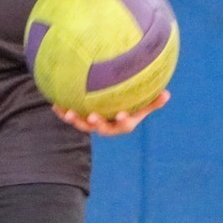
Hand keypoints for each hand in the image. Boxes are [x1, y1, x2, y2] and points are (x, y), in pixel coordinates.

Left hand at [52, 90, 168, 135]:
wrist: (112, 110)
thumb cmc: (132, 105)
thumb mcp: (143, 104)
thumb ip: (153, 102)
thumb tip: (167, 94)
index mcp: (122, 123)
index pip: (124, 125)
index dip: (123, 120)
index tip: (122, 114)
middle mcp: (107, 126)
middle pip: (101, 128)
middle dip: (96, 124)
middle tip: (92, 117)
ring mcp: (93, 123)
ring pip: (84, 126)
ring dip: (75, 120)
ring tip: (69, 112)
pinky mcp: (81, 119)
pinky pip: (72, 116)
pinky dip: (63, 112)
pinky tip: (55, 104)